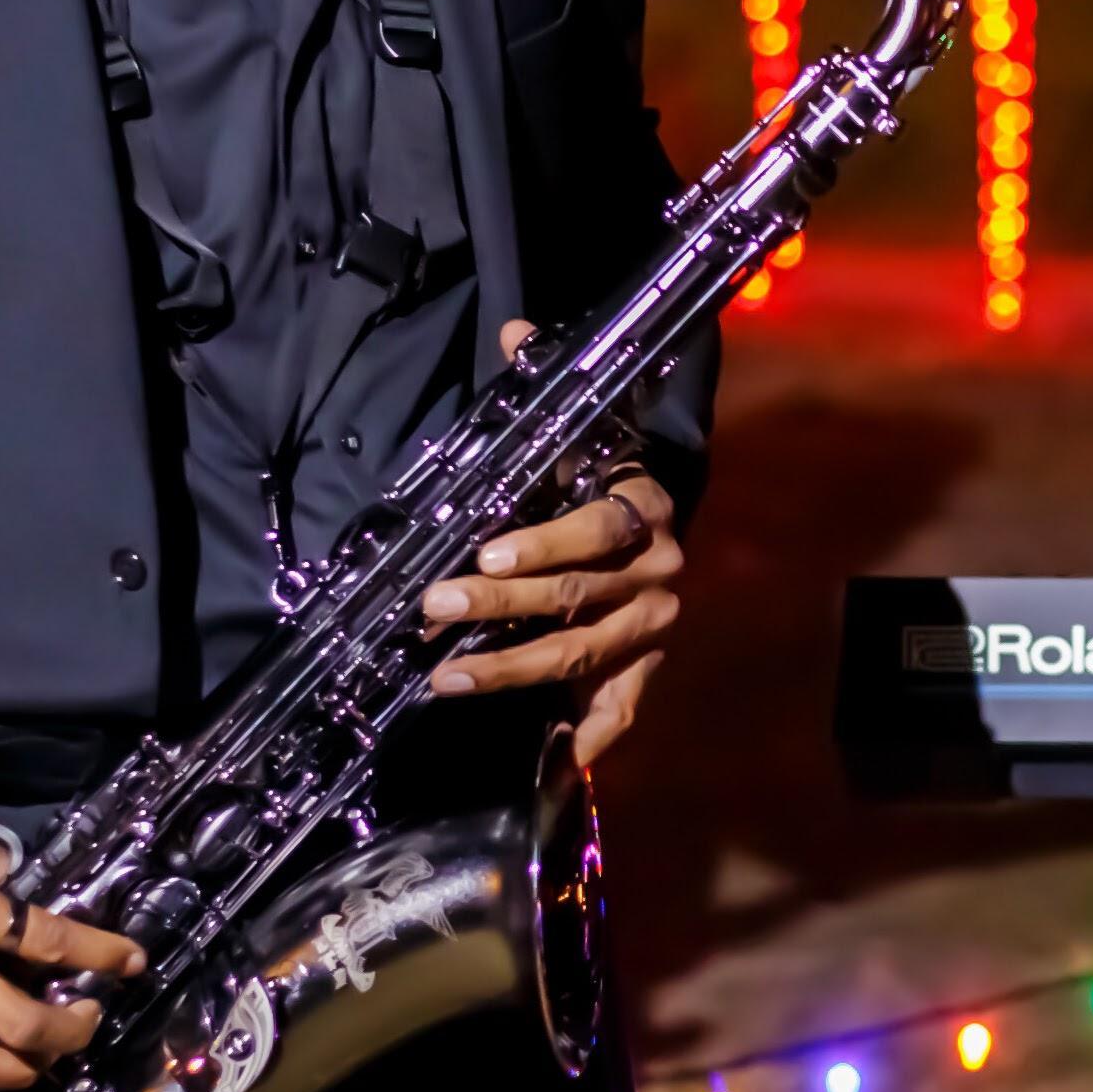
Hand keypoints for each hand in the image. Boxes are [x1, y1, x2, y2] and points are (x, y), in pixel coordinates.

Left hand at [422, 325, 683, 764]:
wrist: (659, 524)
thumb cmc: (599, 479)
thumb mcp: (580, 431)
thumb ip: (542, 389)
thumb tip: (513, 329)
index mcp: (646, 506)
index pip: (599, 527)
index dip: (544, 542)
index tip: (483, 552)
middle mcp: (660, 571)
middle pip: (576, 596)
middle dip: (497, 605)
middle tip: (433, 609)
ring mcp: (655, 629)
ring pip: (580, 654)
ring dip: (510, 669)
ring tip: (445, 677)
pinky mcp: (647, 672)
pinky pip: (621, 711)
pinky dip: (585, 740)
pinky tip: (548, 762)